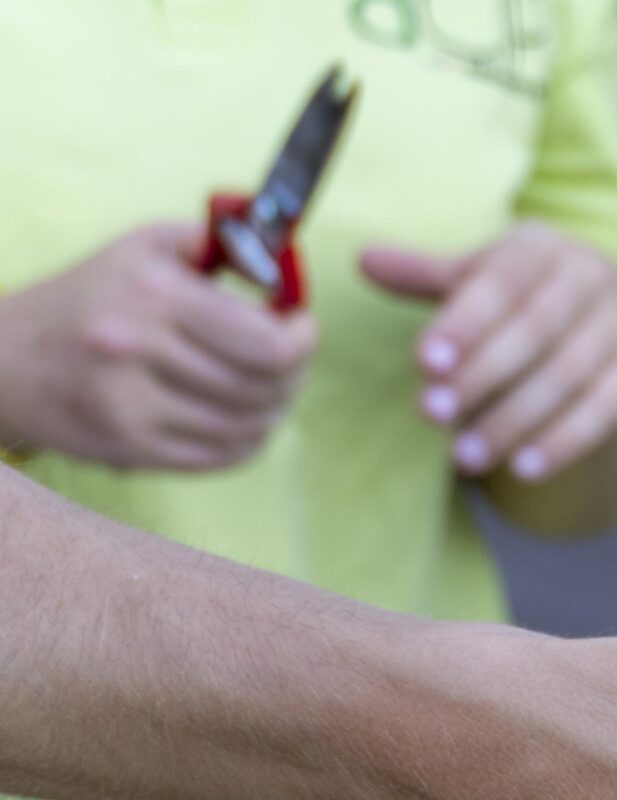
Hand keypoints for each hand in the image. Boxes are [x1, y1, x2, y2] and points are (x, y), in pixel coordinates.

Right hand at [0, 225, 315, 470]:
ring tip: (268, 390)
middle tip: (290, 363)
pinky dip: (248, 440)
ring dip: (274, 410)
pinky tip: (242, 418)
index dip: (303, 339)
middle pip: (265, 387)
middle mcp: (139, 350)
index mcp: (153, 295)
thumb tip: (284, 263)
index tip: (302, 327)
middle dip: (294, 374)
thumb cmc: (92, 295)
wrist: (6, 358)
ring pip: (250, 427)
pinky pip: (223, 456)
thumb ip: (219, 244)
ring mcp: (132, 406)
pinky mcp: (130, 448)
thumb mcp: (144, 247)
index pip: (269, 343)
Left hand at [361, 223, 616, 485]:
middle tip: (429, 413)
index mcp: (543, 246)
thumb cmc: (529, 296)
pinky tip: (524, 470)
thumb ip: (427, 277)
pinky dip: (564, 443)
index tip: (423, 362)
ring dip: (514, 420)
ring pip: (568, 377)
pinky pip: (603, 412)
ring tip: (464, 456)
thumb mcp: (484, 278)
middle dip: (480, 375)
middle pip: (535, 331)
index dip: (464, 323)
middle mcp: (591, 279)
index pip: (503, 282)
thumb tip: (363, 261)